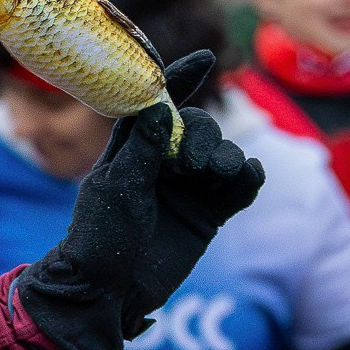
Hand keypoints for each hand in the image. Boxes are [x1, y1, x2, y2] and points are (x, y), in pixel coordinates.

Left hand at [16, 51, 264, 349]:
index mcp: (131, 149)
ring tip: (217, 175)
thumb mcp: (117, 188)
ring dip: (228, 157)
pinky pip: (240, 187)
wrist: (108, 290)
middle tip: (193, 165)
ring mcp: (188, 188)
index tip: (205, 58)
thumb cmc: (100, 236)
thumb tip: (161, 107)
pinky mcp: (209, 214)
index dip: (180, 78)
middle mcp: (163, 163)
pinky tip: (246, 179)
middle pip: (199, 127)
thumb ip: (144, 149)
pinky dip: (249, 178)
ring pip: (224, 154)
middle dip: (205, 136)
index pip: (158, 103)